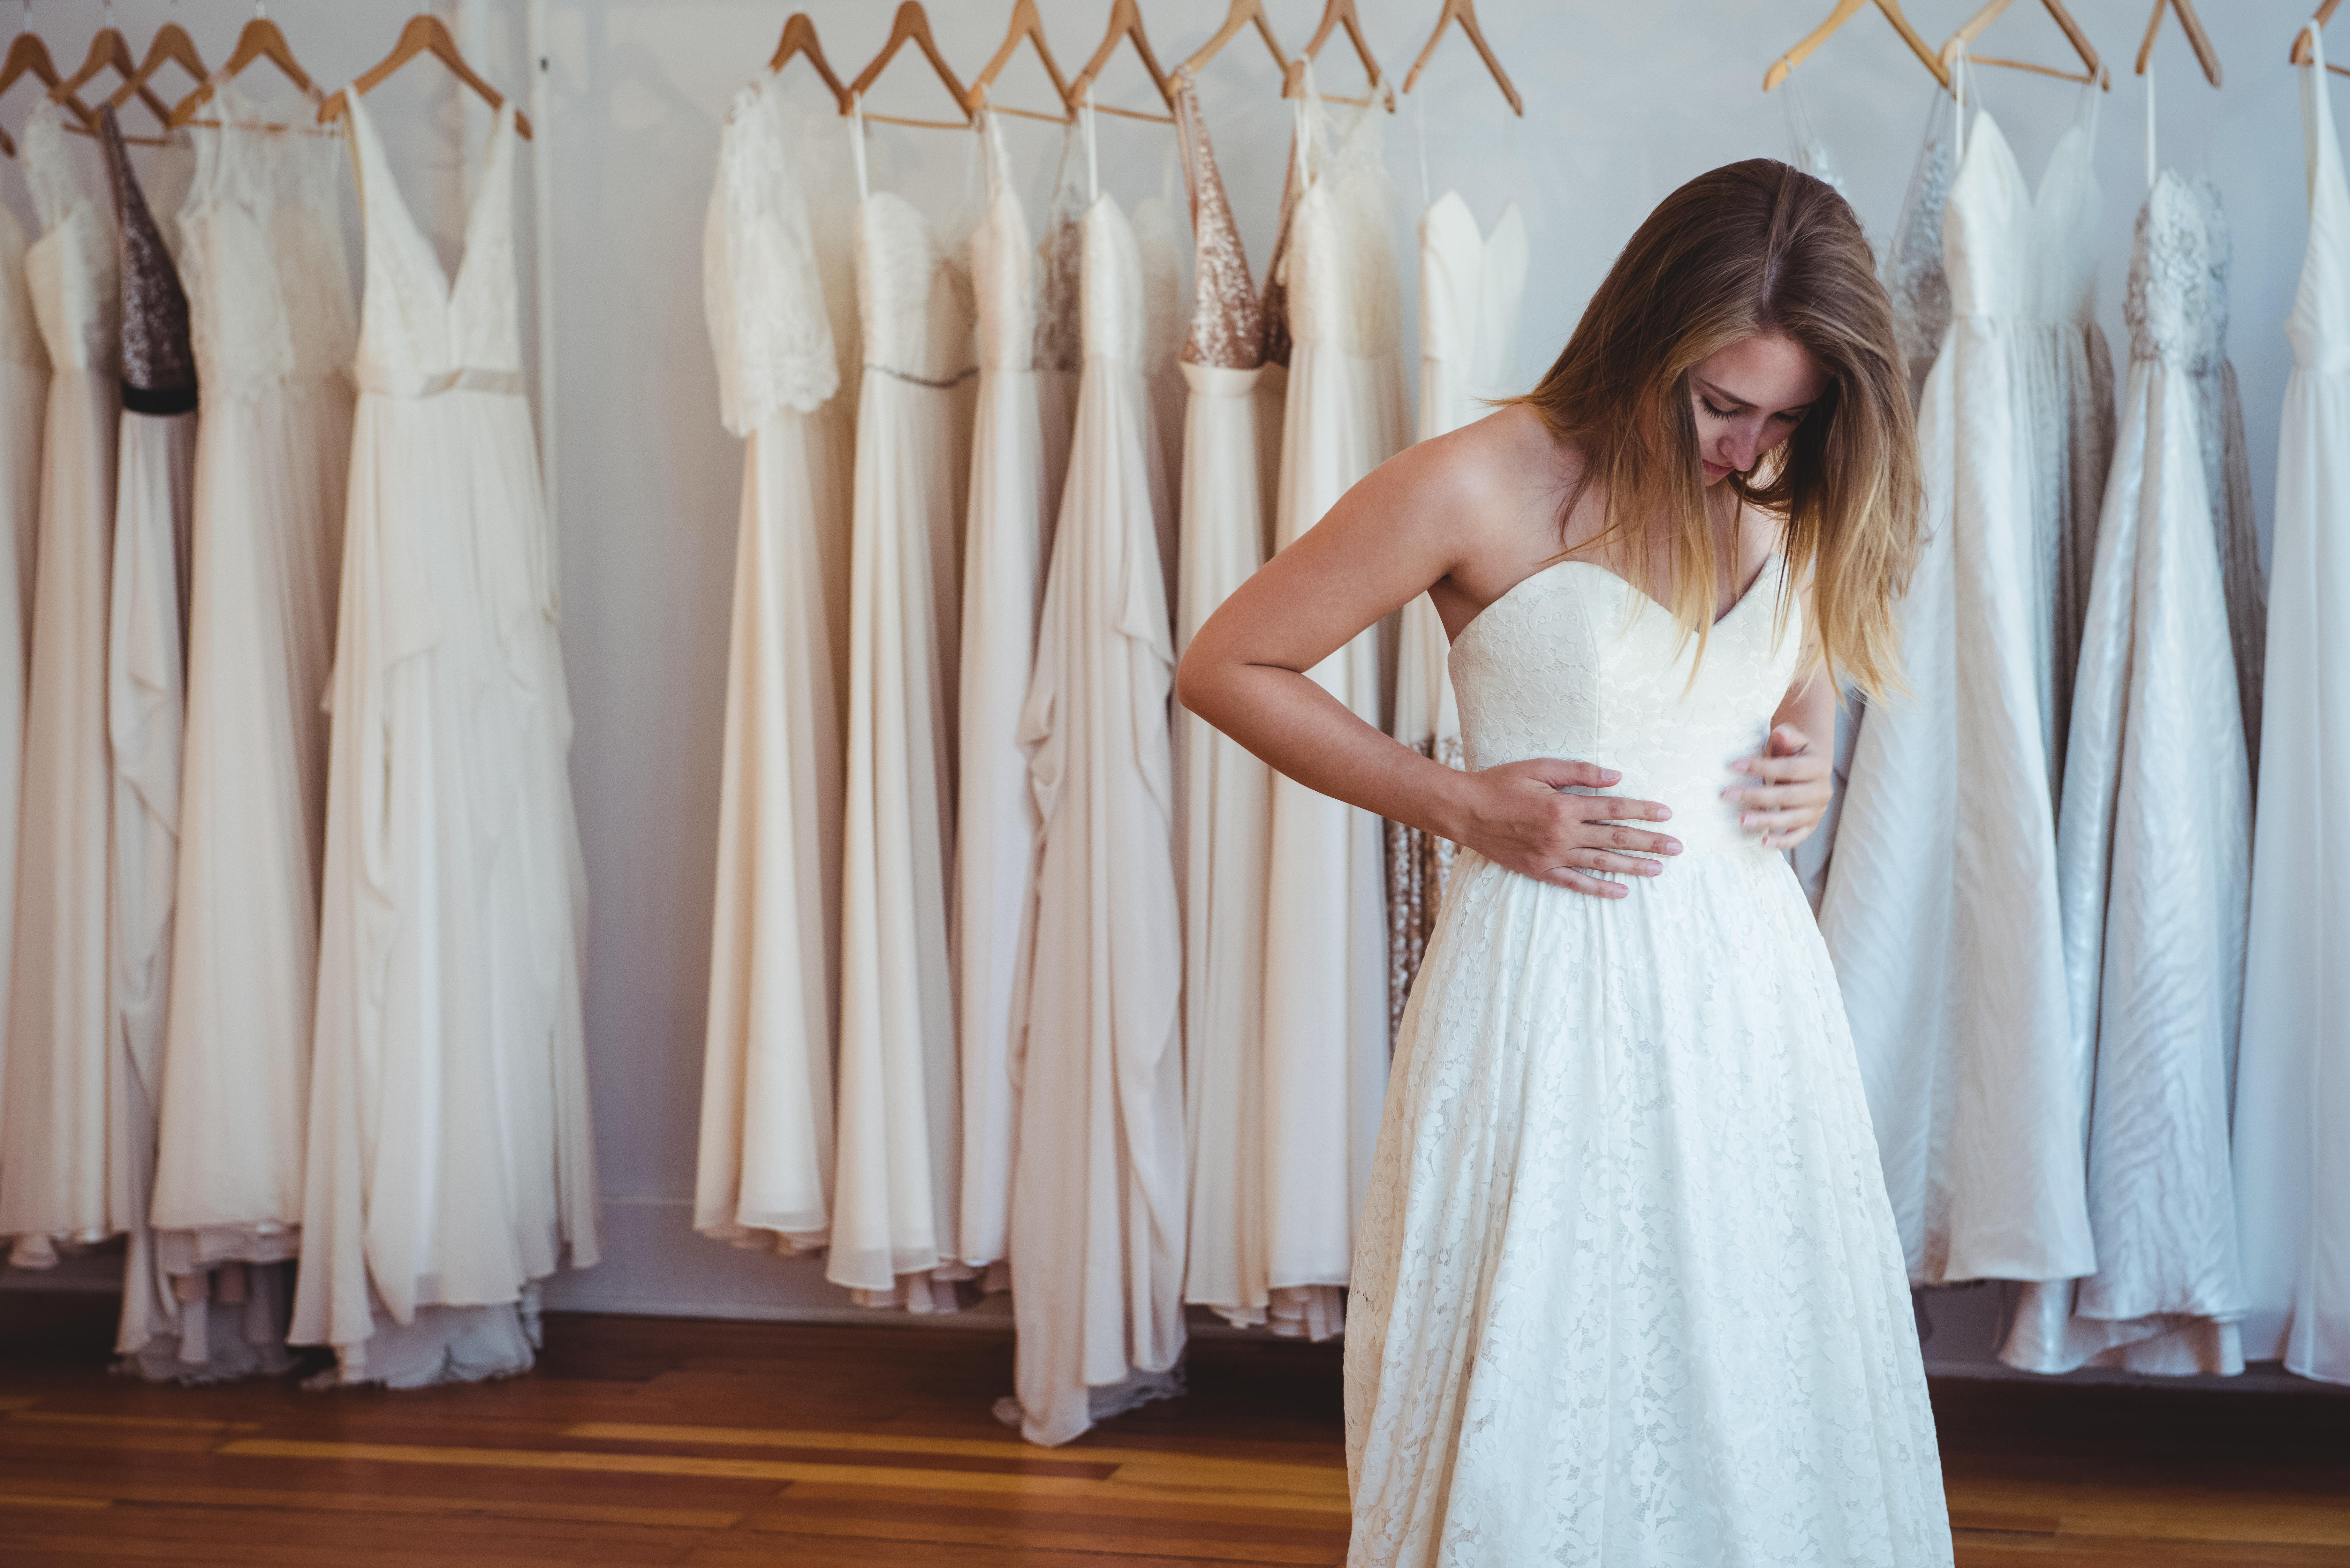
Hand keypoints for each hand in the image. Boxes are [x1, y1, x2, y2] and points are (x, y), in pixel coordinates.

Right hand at [1451, 758, 1680, 899]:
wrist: (1465, 811)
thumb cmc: (1500, 784)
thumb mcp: (1539, 767)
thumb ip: (1579, 772)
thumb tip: (1617, 777)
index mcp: (1564, 806)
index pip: (1615, 809)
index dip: (1643, 811)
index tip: (1666, 814)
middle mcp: (1562, 834)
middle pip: (1615, 839)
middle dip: (1649, 843)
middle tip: (1677, 848)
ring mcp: (1552, 856)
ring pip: (1601, 864)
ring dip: (1633, 867)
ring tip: (1658, 869)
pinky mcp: (1540, 870)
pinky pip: (1575, 883)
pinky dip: (1599, 888)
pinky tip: (1620, 891)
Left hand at [1724, 724, 1830, 849]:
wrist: (1812, 768)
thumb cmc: (1796, 753)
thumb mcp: (1795, 740)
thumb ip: (1789, 736)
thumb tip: (1781, 733)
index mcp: (1818, 767)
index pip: (1787, 769)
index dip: (1760, 767)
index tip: (1733, 766)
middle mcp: (1821, 791)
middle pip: (1787, 795)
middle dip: (1756, 796)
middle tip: (1727, 795)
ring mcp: (1817, 811)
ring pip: (1791, 818)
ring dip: (1766, 820)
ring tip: (1742, 820)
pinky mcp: (1810, 825)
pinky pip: (1797, 837)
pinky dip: (1782, 842)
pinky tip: (1763, 842)